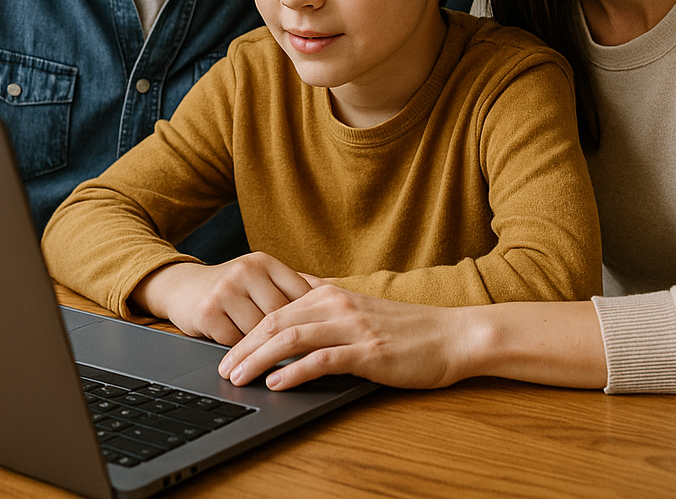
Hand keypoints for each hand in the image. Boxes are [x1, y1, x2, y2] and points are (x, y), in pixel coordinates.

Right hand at [133, 252, 315, 344]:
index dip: (310, 319)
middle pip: (281, 315)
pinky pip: (235, 342)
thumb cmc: (232, 288)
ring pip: (258, 332)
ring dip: (263, 348)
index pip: (300, 294)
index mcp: (264, 262)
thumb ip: (295, 286)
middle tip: (300, 356)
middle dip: (287, 337)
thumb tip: (342, 291)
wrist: (181, 287)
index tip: (321, 338)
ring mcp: (225, 289)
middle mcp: (246, 270)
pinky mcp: (208, 311)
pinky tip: (240, 351)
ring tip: (268, 355)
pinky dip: (240, 351)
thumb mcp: (261, 279)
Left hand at [218, 284, 472, 390]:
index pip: (277, 311)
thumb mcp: (361, 311)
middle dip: (243, 346)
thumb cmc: (409, 330)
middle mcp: (338, 305)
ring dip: (259, 358)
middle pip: (276, 322)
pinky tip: (277, 382)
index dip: (247, 332)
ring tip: (238, 376)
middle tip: (222, 368)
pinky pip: (323, 359)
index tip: (226, 352)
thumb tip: (294, 317)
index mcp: (332, 294)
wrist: (453, 336)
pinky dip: (295, 370)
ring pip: (292, 338)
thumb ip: (327, 311)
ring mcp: (353, 327)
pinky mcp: (368, 352)